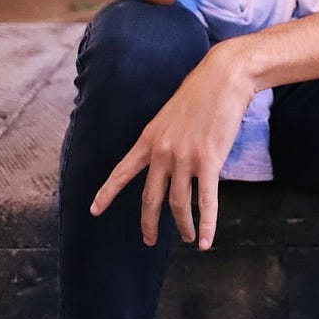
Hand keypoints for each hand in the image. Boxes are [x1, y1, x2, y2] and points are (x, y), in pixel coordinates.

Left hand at [90, 43, 254, 250]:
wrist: (224, 77)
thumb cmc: (202, 90)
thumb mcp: (172, 113)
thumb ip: (167, 138)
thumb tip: (172, 158)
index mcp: (149, 138)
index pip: (122, 171)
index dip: (107, 193)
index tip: (94, 210)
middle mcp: (162, 152)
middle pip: (150, 198)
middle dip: (149, 223)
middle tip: (149, 240)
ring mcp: (185, 158)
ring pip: (178, 203)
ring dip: (183, 226)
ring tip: (187, 238)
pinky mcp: (209, 161)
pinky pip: (206, 201)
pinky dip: (205, 225)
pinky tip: (205, 242)